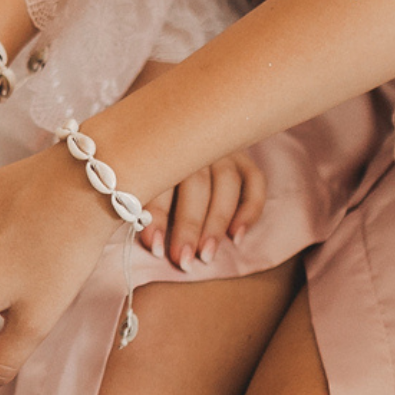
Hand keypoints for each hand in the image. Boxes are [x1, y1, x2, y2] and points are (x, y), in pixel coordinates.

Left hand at [136, 148, 266, 270]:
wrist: (181, 134)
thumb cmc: (151, 171)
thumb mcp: (141, 177)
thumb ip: (140, 199)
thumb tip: (142, 238)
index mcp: (164, 151)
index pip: (162, 182)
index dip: (157, 217)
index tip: (155, 248)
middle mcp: (197, 149)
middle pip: (196, 185)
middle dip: (189, 226)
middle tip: (183, 260)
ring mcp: (224, 152)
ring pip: (226, 184)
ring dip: (217, 222)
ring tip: (206, 255)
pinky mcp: (245, 160)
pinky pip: (254, 182)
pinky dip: (249, 210)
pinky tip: (236, 237)